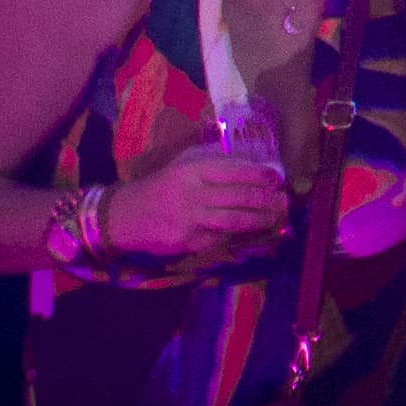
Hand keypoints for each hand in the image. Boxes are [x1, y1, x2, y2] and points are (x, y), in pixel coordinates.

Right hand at [104, 143, 293, 258]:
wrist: (122, 216)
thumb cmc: (158, 187)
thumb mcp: (181, 166)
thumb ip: (212, 164)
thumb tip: (252, 165)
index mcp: (192, 171)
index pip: (235, 171)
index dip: (260, 175)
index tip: (277, 178)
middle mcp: (192, 194)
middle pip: (240, 197)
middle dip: (267, 199)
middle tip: (283, 201)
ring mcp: (189, 219)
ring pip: (234, 219)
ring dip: (259, 219)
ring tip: (275, 217)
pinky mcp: (186, 241)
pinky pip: (218, 237)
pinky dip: (234, 233)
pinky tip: (246, 230)